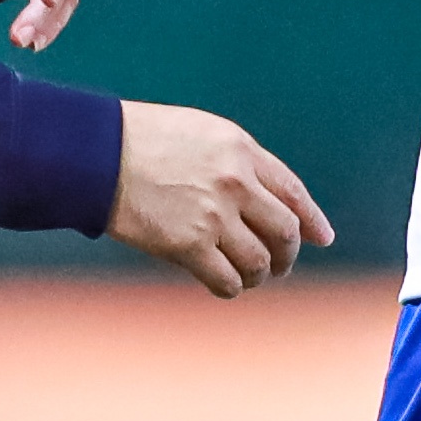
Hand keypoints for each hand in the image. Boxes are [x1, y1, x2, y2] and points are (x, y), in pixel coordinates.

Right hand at [108, 103, 335, 298]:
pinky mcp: (188, 246)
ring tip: (251, 277)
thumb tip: (262, 193)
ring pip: (259, 262)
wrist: (98, 154)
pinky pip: (226, 280)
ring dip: (260, 275)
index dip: (311, 219)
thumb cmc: (142, 140)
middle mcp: (236, 183)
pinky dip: (232, 288)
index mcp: (242, 150)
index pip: (292, 191)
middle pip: (284, 231)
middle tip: (280, 265)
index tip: (321, 238)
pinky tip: (225, 285)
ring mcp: (214, 215)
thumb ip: (236, 161)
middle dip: (287, 254)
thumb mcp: (203, 133)